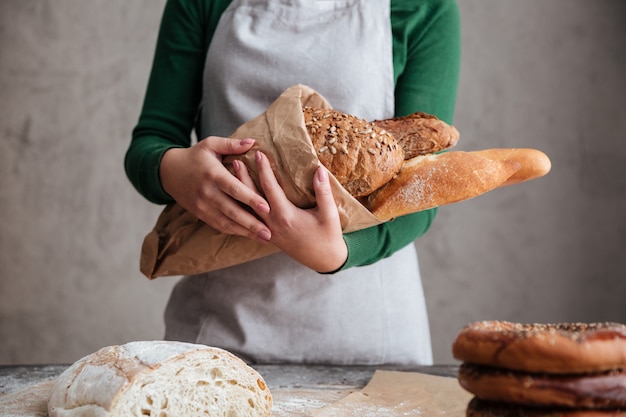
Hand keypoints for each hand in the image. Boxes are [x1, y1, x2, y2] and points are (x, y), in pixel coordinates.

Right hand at [159, 137, 271, 242]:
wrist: (169, 172)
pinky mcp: (200, 214)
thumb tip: (253, 142)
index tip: (267, 207)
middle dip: (252, 223)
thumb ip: (232, 145)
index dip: (251, 199)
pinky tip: (248, 235)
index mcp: (213, 175)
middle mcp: (208, 193)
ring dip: (246, 232)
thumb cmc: (195, 156)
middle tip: (270, 233)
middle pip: (233, 211)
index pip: (235, 189)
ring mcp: (203, 206)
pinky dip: (234, 231)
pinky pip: (219, 225)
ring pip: (227, 222)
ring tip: (264, 239)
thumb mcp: (211, 144)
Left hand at [235, 151, 347, 272]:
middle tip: (234, 160)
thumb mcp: (330, 214)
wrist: (325, 261)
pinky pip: (250, 220)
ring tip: (232, 177)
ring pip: (248, 209)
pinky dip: (243, 207)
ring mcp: (268, 231)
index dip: (263, 169)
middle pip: (252, 197)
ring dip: (240, 192)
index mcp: (285, 216)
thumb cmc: (328, 237)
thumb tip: (319, 169)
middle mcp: (272, 223)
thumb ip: (323, 191)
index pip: (270, 188)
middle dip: (243, 178)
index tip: (258, 153)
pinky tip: (238, 199)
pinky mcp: (268, 236)